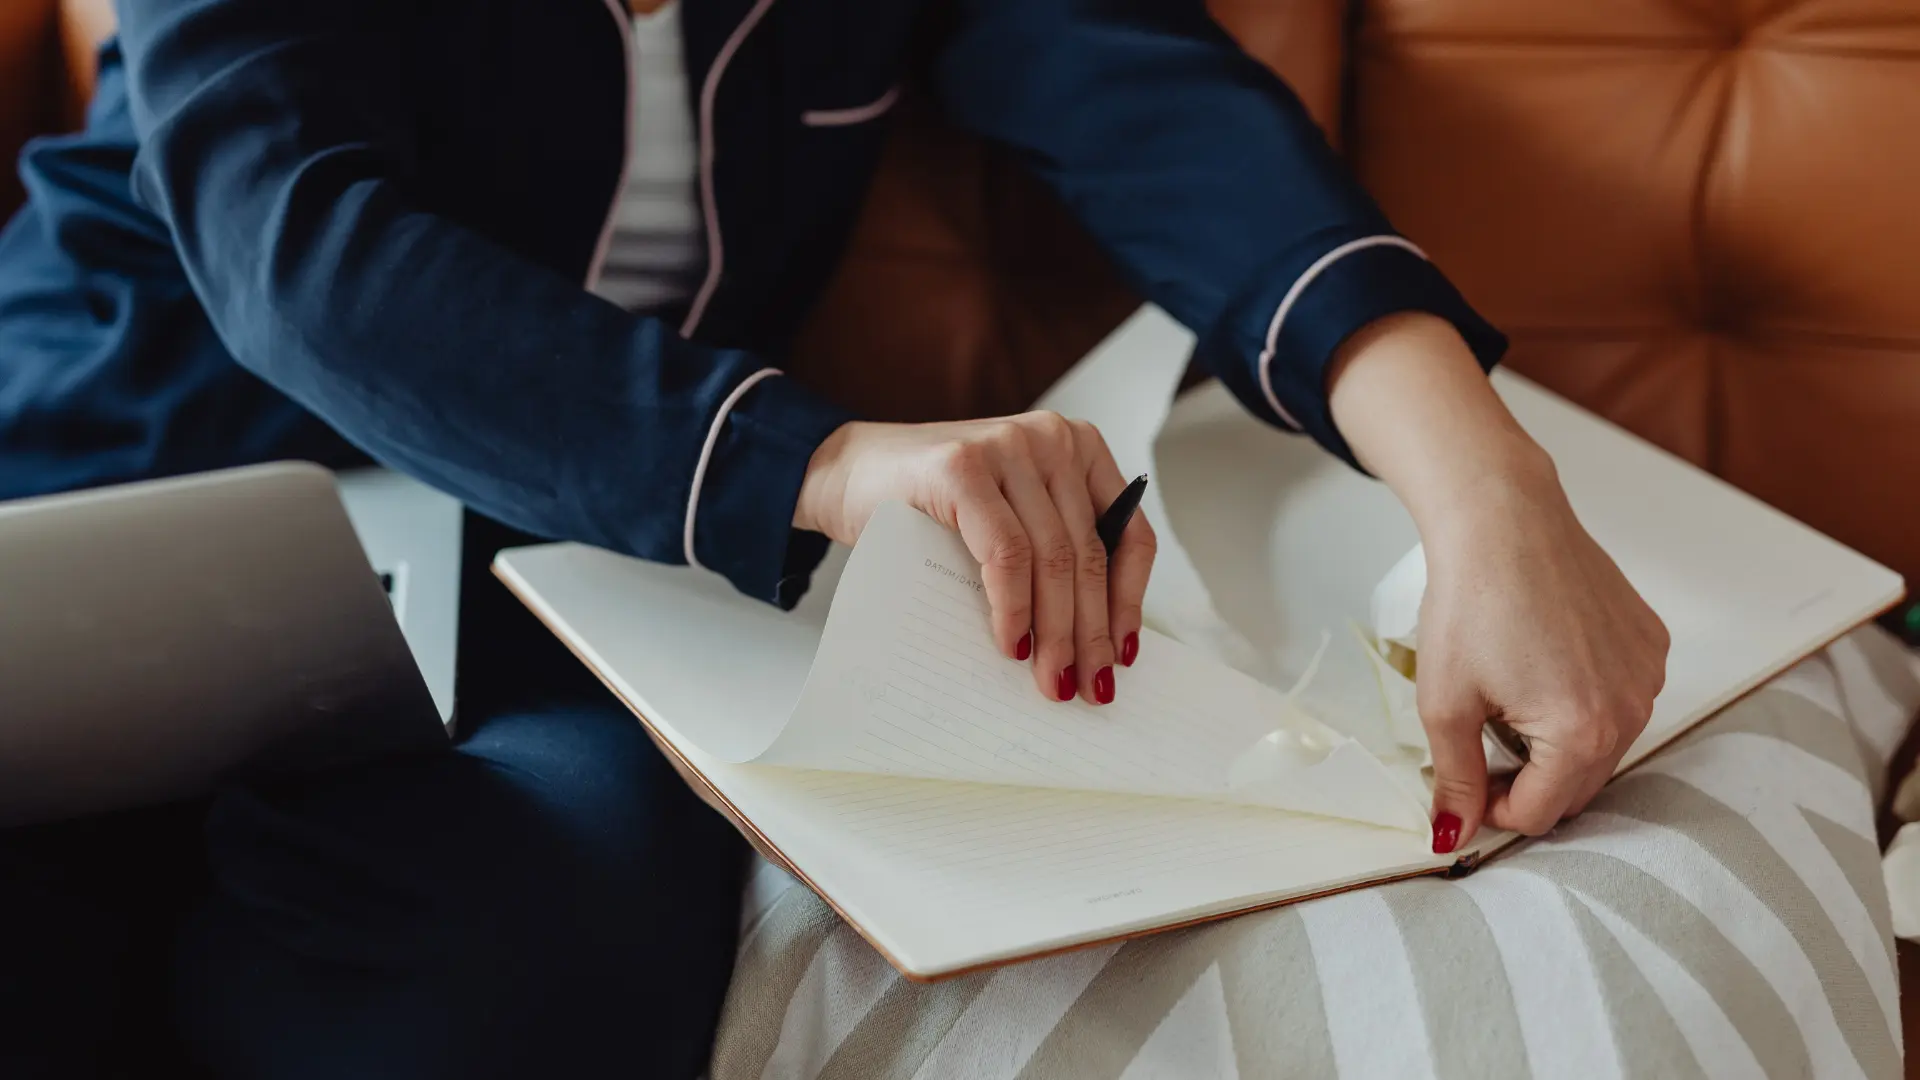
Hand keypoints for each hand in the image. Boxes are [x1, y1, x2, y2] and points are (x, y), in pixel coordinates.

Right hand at [793, 414, 1156, 703]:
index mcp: (1077, 448)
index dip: (1130, 601)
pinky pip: (1005, 553)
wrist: (849, 474)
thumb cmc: (932, 506)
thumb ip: (1051, 551)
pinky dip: (1013, 607)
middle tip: (1088, 686)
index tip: (1123, 654)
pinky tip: (1011, 644)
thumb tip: (1094, 640)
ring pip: (1053, 558)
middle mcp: (1050, 439)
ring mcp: (1007, 448)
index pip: (1128, 534)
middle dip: (1092, 632)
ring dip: (1057, 631)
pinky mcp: (963, 468)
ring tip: (1052, 678)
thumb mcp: (1010, 518)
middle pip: (1089, 554)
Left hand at [1329, 313, 1669, 848]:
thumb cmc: (1470, 603)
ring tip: (1505, 699)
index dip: (1490, 808)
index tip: (1460, 783)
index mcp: (1583, 732)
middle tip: (1474, 743)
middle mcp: (1631, 708)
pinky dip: (1581, 702)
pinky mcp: (1650, 643)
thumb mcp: (1444, 704)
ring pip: (1599, 746)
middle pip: (1575, 786)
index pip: (1540, 813)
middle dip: (1523, 780)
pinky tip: (1539, 666)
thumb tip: (1451, 837)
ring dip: (1554, 745)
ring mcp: (1648, 674)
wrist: (1502, 520)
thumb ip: (1454, 779)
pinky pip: (1618, 700)